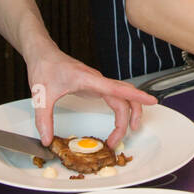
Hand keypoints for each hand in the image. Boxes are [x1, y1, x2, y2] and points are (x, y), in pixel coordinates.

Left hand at [26, 48, 158, 147]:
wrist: (43, 53)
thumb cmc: (44, 67)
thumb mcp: (41, 95)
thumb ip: (43, 119)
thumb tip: (46, 139)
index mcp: (88, 80)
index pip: (118, 88)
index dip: (136, 95)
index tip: (152, 101)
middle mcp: (97, 81)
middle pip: (125, 97)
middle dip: (130, 117)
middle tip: (119, 139)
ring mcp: (98, 83)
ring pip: (123, 97)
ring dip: (128, 114)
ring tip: (124, 133)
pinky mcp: (95, 86)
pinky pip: (115, 97)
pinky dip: (121, 110)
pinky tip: (119, 120)